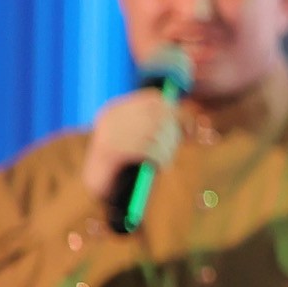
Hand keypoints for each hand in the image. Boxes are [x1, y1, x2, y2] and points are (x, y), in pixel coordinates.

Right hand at [78, 86, 184, 203]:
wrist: (98, 188)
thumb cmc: (126, 165)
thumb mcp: (142, 139)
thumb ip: (160, 126)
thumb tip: (189, 123)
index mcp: (115, 110)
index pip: (153, 99)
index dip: (175, 112)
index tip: (186, 128)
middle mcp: (110, 117)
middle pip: (157, 113)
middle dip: (172, 132)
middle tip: (172, 149)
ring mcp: (107, 133)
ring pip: (155, 132)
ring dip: (167, 149)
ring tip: (164, 160)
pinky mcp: (110, 152)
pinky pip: (147, 149)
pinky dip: (160, 158)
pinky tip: (159, 167)